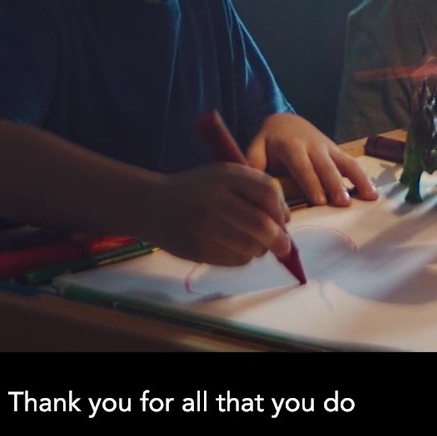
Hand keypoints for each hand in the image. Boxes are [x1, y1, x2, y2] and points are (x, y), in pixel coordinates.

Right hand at [146, 162, 292, 266]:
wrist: (151, 205)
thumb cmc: (195, 190)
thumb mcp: (222, 176)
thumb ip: (253, 190)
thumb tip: (285, 220)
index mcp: (225, 175)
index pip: (267, 192)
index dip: (281, 210)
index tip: (282, 220)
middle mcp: (215, 199)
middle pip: (263, 225)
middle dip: (279, 240)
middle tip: (284, 247)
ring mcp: (205, 225)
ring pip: (252, 246)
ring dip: (260, 250)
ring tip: (254, 246)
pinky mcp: (198, 248)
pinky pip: (235, 260)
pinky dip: (243, 257)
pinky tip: (233, 249)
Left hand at [248, 113, 379, 207]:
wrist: (286, 121)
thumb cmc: (269, 141)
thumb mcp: (256, 148)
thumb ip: (254, 165)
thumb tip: (254, 187)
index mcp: (291, 145)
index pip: (302, 166)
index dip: (311, 183)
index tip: (319, 200)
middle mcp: (313, 146)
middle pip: (326, 166)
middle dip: (335, 185)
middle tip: (343, 203)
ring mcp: (328, 148)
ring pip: (345, 163)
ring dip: (357, 180)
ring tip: (369, 197)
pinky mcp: (337, 152)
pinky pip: (352, 163)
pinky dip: (364, 177)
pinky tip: (373, 193)